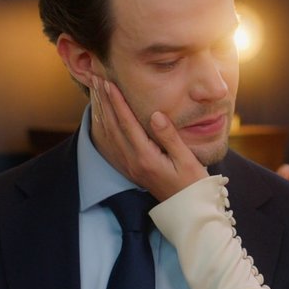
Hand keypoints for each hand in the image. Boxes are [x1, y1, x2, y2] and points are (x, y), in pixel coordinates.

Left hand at [90, 75, 207, 199]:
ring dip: (102, 112)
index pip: (127, 124)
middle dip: (105, 102)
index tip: (109, 83)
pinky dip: (104, 127)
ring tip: (97, 92)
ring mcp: (129, 166)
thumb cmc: (192, 184)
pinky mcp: (131, 168)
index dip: (117, 102)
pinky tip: (102, 117)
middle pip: (113, 127)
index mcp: (146, 157)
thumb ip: (170, 136)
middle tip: (97, 80)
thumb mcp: (186, 159)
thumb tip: (156, 114)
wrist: (188, 209)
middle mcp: (133, 162)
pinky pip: (111, 145)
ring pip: (109, 135)